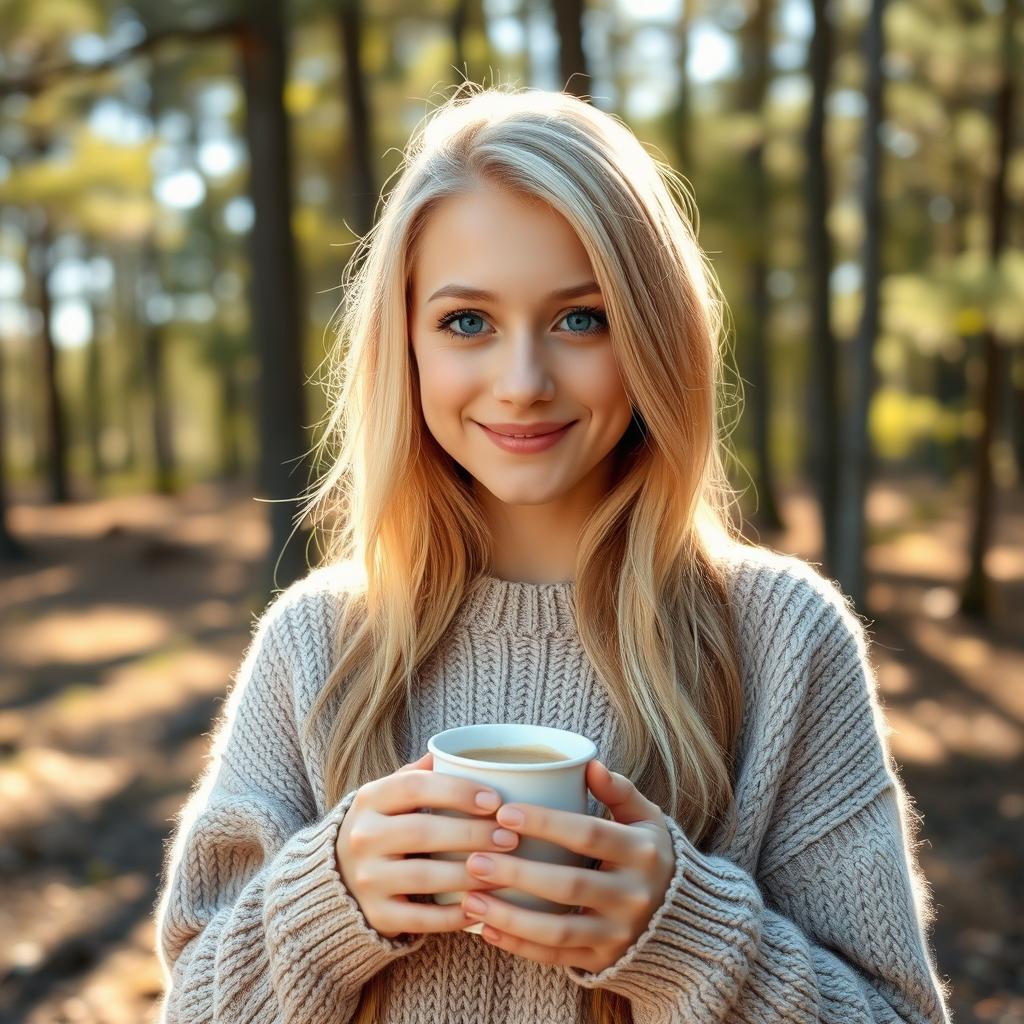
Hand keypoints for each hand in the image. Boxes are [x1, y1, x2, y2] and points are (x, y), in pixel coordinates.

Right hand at [335, 751, 517, 938]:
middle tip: (510, 837)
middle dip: (473, 834)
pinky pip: (420, 919)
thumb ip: (419, 774)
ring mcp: (367, 879)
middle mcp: (363, 837)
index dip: (457, 792)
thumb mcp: (389, 794)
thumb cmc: (382, 826)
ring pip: (425, 877)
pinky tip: (482, 908)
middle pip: (424, 832)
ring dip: (471, 875)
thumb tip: (456, 751)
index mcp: (370, 799)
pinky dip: (453, 915)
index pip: (415, 787)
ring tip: (506, 872)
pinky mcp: (376, 915)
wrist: (338, 876)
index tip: (495, 800)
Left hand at [460, 759, 675, 972]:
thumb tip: (589, 764)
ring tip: (470, 899)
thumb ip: (619, 791)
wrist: (682, 918)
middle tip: (474, 860)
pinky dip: (519, 945)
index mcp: (641, 852)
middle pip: (568, 884)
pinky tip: (486, 929)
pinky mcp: (603, 960)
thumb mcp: (645, 819)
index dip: (545, 823)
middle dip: (517, 873)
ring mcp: (619, 933)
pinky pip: (556, 956)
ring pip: (558, 929)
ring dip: (510, 916)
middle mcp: (633, 895)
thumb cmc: (648, 855)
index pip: (588, 834)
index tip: (503, 814)